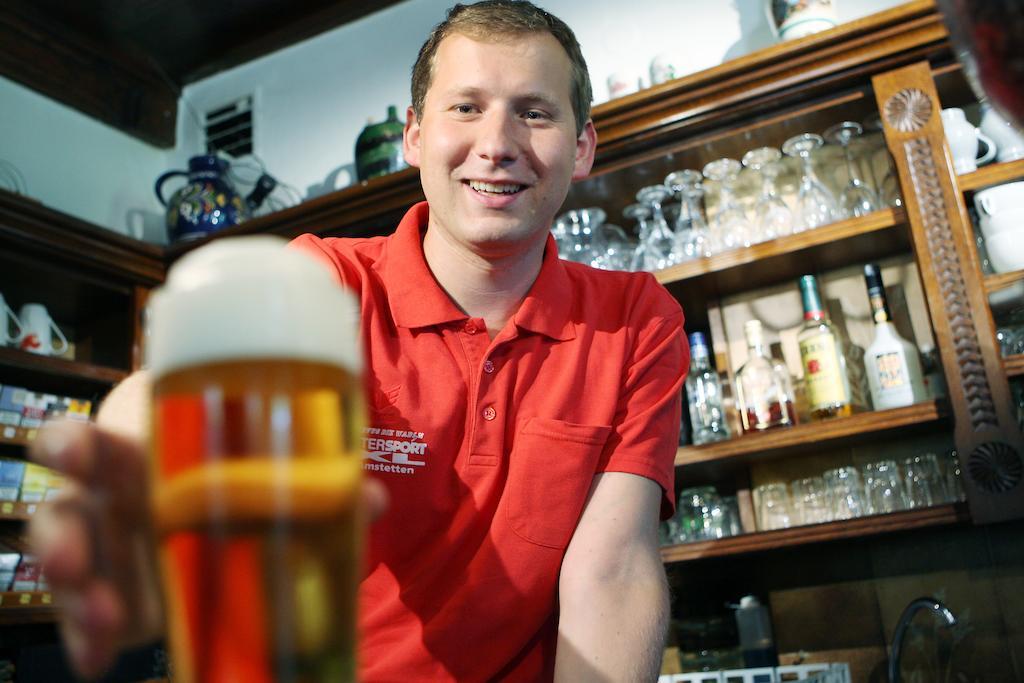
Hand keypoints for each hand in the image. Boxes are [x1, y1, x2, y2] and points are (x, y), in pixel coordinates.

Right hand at [28, 372, 388, 678]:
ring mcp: (103, 547)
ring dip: (76, 596)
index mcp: (140, 450)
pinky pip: (84, 619)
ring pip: (68, 566)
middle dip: (61, 535)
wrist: (203, 479)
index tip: (72, 455)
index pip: (91, 440)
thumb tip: (369, 498)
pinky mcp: (109, 593)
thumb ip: (313, 474)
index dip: (72, 444)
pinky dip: (88, 641)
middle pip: (65, 509)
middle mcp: (109, 497)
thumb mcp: (265, 457)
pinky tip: (97, 663)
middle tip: (71, 563)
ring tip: (105, 620)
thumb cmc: (229, 453)